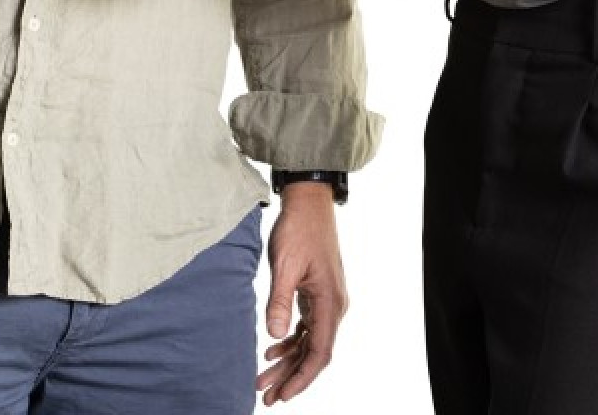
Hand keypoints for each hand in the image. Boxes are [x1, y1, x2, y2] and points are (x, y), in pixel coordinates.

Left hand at [259, 182, 346, 403]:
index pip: (319, 353)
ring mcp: (326, 300)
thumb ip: (279, 301)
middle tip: (267, 396)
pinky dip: (290, 340)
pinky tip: (272, 350)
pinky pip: (307, 326)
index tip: (282, 395)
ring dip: (288, 360)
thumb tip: (273, 336)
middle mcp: (333, 306)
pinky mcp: (317, 293)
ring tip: (264, 378)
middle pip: (313, 352)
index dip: (301, 378)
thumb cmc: (298, 229)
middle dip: (290, 376)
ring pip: (309, 341)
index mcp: (330, 303)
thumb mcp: (285, 265)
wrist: (309, 202)